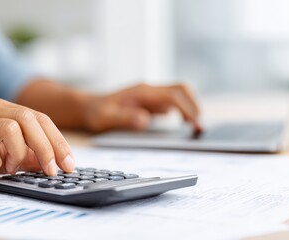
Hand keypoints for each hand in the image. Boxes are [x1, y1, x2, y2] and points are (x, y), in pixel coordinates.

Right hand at [0, 97, 73, 181]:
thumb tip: (47, 162)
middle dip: (48, 147)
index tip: (68, 163)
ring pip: (12, 127)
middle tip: (54, 170)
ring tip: (12, 168)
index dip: (57, 141)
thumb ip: (20, 152)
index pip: (38, 117)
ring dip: (21, 153)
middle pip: (30, 119)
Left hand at [83, 83, 201, 131]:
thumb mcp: (105, 118)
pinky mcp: (150, 103)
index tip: (196, 124)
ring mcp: (151, 96)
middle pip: (181, 90)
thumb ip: (124, 118)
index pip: (173, 95)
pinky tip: (183, 126)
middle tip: (200, 128)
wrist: (88, 107)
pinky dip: (182, 113)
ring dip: (190, 108)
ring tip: (195, 129)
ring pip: (179, 96)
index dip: (188, 108)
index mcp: (142, 92)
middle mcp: (149, 91)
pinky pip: (172, 104)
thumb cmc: (95, 113)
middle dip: (194, 106)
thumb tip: (145, 120)